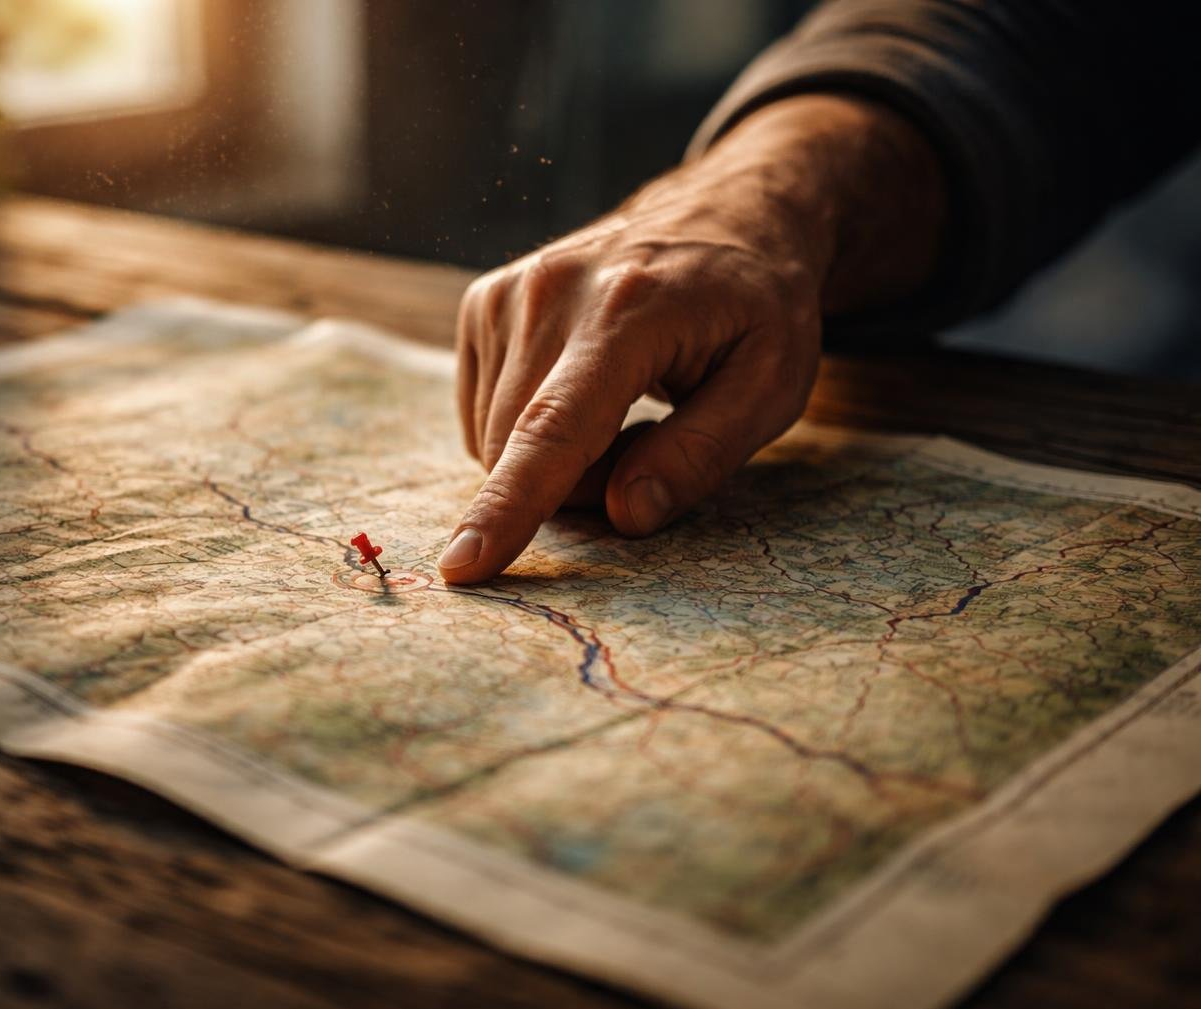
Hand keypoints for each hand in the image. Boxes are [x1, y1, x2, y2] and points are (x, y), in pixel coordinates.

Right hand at [439, 94, 943, 583]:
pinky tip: (580, 393)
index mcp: (628, 312)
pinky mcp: (483, 301)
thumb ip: (701, 454)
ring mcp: (507, 292)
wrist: (724, 214)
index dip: (508, 507)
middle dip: (576, 486)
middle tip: (650, 449)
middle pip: (518, 451)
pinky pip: (481, 415)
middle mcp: (551, 293)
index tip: (463, 567)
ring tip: (623, 412)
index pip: (553, 429)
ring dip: (553, 461)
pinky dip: (527, 432)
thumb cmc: (756, 306)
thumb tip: (626, 515)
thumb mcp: (772, 385)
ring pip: (492, 441)